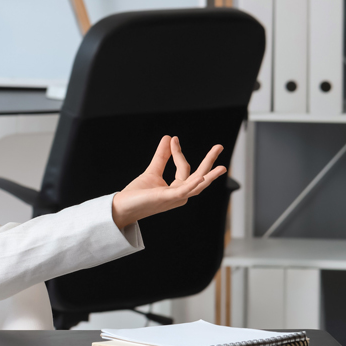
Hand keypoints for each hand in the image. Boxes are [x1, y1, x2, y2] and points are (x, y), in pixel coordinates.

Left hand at [110, 136, 226, 229]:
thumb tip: (168, 138)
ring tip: (222, 167)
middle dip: (209, 162)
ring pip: (197, 186)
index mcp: (177, 188)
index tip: (173, 139)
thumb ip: (162, 157)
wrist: (123, 207)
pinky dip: (193, 185)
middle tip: (220, 146)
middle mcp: (179, 194)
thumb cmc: (137, 194)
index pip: (184, 168)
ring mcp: (174, 198)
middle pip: (199, 177)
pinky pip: (183, 191)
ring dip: (210, 177)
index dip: (178, 152)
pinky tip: (201, 177)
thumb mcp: (152, 171)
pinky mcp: (166, 198)